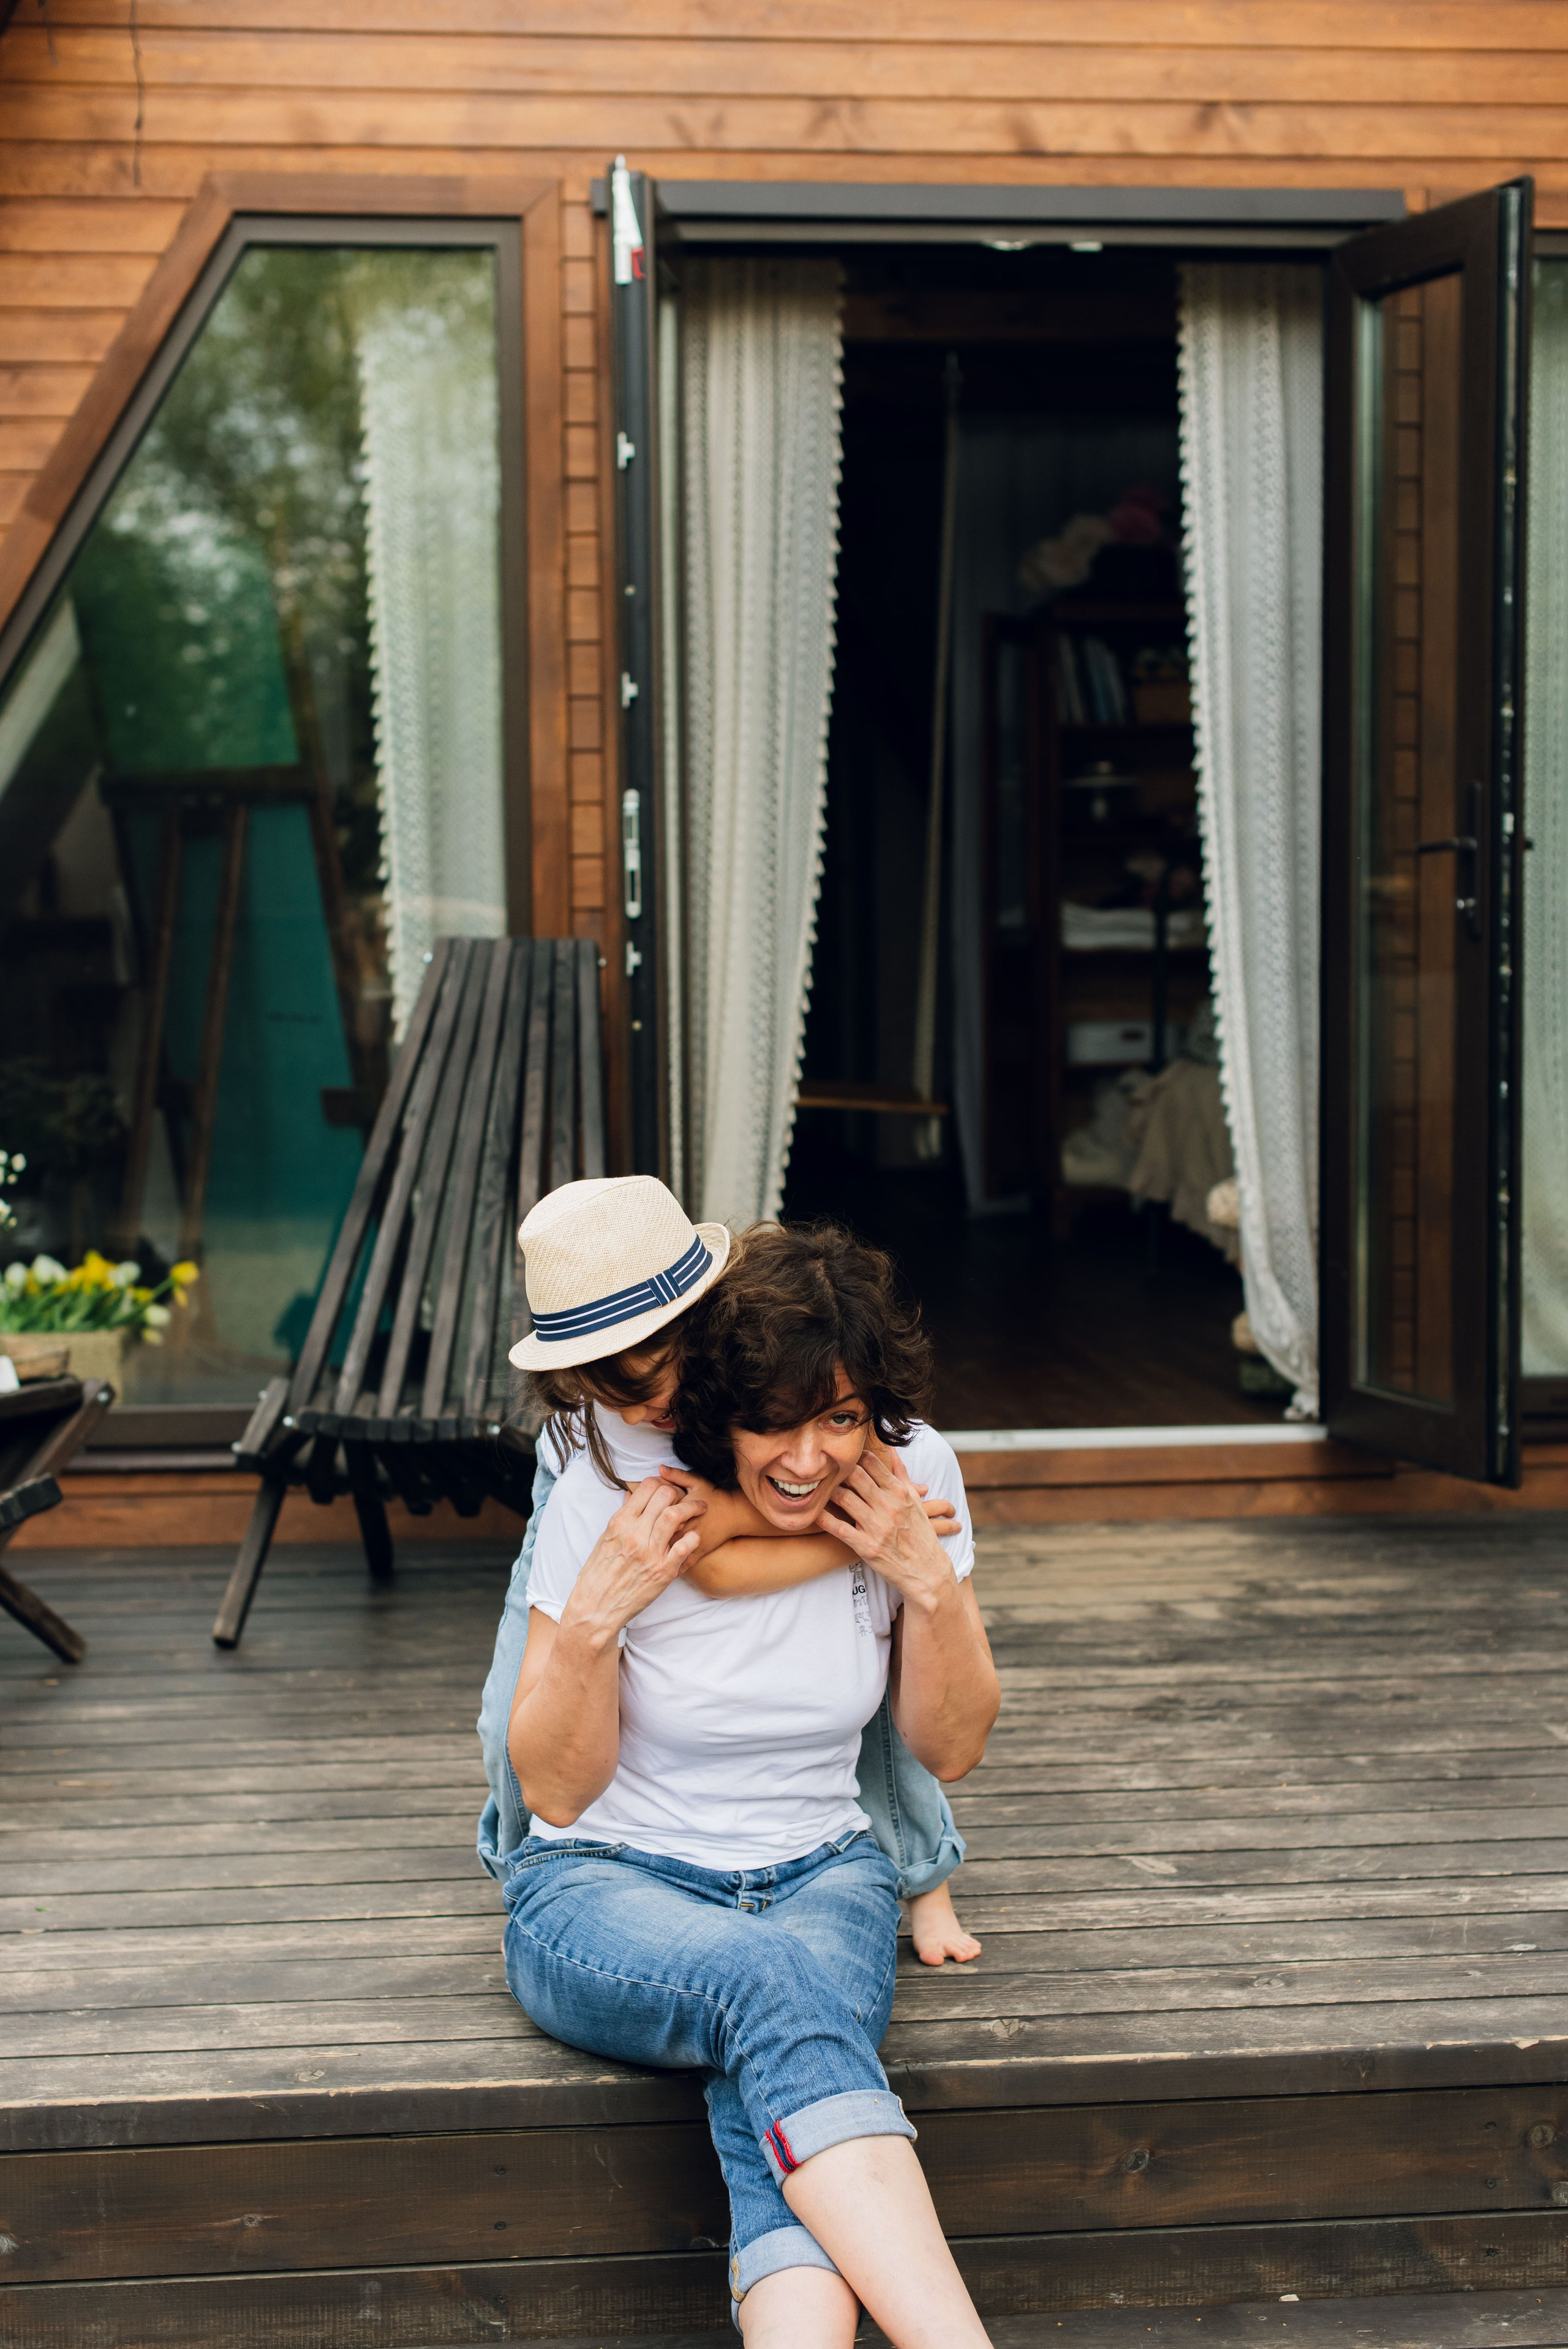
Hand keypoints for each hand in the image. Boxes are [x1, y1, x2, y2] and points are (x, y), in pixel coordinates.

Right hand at [561, 1477, 702, 1645]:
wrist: (596, 1607)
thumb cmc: (599, 1574)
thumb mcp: (604, 1540)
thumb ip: (622, 1517)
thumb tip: (631, 1495)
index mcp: (620, 1523)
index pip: (647, 1486)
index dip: (662, 1482)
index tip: (668, 1488)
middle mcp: (635, 1533)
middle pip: (665, 1495)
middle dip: (679, 1492)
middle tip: (687, 1496)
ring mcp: (650, 1552)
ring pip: (676, 1515)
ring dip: (692, 1507)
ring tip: (700, 1508)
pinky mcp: (663, 1571)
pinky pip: (684, 1547)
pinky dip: (693, 1538)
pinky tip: (694, 1537)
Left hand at [825, 1451, 955, 1611]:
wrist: (927, 1571)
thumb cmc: (920, 1534)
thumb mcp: (915, 1501)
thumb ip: (901, 1473)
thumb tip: (891, 1449)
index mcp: (900, 1493)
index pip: (872, 1463)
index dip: (855, 1456)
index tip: (843, 1455)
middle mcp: (888, 1506)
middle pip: (855, 1476)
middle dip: (838, 1469)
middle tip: (825, 1467)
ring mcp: (877, 1527)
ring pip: (844, 1498)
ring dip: (828, 1490)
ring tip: (817, 1486)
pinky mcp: (866, 1547)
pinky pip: (840, 1529)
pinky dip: (825, 1519)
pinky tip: (814, 1512)